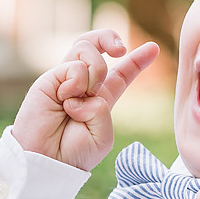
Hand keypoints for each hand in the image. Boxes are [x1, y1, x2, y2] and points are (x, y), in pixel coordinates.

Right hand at [11, 29, 157, 169]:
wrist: (45, 161)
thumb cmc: (73, 155)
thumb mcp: (102, 135)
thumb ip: (103, 108)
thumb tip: (82, 88)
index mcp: (99, 100)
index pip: (119, 74)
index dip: (137, 61)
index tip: (153, 48)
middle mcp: (82, 85)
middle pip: (97, 46)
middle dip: (110, 37)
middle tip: (120, 49)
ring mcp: (65, 80)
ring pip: (86, 48)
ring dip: (95, 69)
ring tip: (84, 95)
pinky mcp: (50, 79)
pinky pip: (74, 66)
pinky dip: (77, 83)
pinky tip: (66, 101)